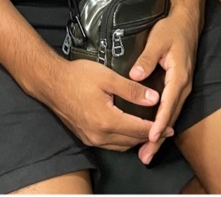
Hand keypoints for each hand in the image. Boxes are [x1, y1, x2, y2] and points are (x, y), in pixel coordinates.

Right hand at [42, 57, 165, 150]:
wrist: (51, 82)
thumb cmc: (78, 76)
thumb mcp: (108, 78)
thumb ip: (132, 90)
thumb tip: (153, 98)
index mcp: (107, 121)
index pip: (138, 130)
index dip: (157, 129)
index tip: (170, 127)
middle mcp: (99, 135)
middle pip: (131, 141)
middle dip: (149, 136)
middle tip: (163, 129)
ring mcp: (91, 138)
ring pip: (120, 145)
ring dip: (136, 140)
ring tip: (149, 131)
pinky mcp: (85, 137)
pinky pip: (110, 144)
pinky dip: (122, 139)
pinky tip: (128, 129)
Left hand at [128, 11, 196, 164]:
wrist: (186, 23)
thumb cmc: (171, 30)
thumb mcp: (157, 40)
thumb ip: (146, 58)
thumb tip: (135, 76)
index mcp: (178, 76)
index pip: (168, 104)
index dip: (159, 122)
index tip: (151, 137)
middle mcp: (183, 86)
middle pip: (171, 117)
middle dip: (159, 138)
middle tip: (146, 157)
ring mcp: (182, 88)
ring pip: (171, 116)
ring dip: (160, 135)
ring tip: (147, 153)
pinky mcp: (178, 87)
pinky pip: (170, 109)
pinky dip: (162, 123)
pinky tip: (153, 134)